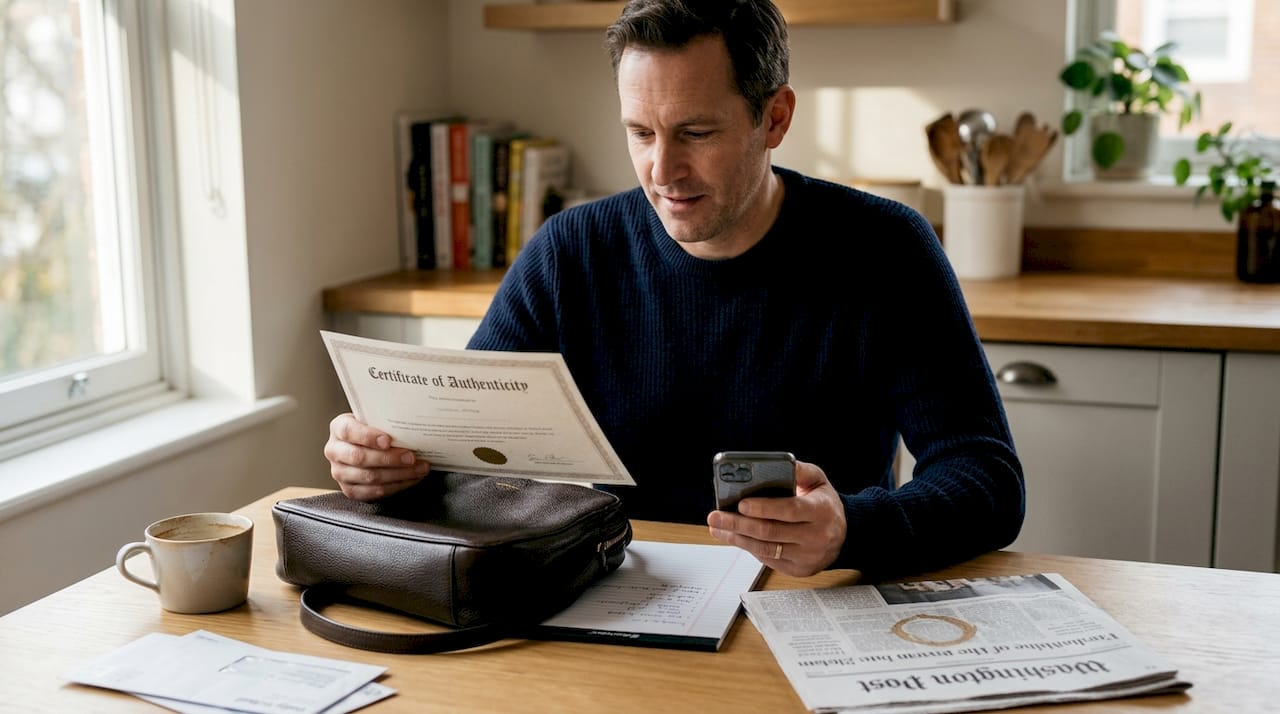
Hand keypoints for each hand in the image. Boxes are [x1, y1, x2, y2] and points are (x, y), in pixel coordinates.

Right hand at [324, 413, 430, 500]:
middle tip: (411, 457)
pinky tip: (411, 478)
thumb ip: (384, 422)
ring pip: (369, 477)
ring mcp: (340, 472)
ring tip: (419, 468)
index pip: (349, 431)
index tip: (388, 440)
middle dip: (389, 458)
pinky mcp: (350, 490)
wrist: (367, 445)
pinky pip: (374, 492)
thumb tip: (409, 426)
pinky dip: (396, 486)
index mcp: (338, 428)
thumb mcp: (374, 420)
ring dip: (398, 474)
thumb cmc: (374, 430)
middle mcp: (334, 451)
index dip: (368, 437)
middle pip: (359, 457)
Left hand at [706, 460, 845, 576]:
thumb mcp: (819, 482)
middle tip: (715, 515)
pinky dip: (748, 548)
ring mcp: (808, 557)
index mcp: (822, 511)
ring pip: (766, 549)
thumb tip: (777, 461)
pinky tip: (734, 537)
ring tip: (718, 527)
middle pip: (771, 532)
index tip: (741, 503)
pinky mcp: (799, 570)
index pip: (790, 510)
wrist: (844, 535)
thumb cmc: (824, 504)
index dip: (764, 508)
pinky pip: (768, 560)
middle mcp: (817, 537)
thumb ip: (800, 470)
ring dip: (737, 538)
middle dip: (738, 523)